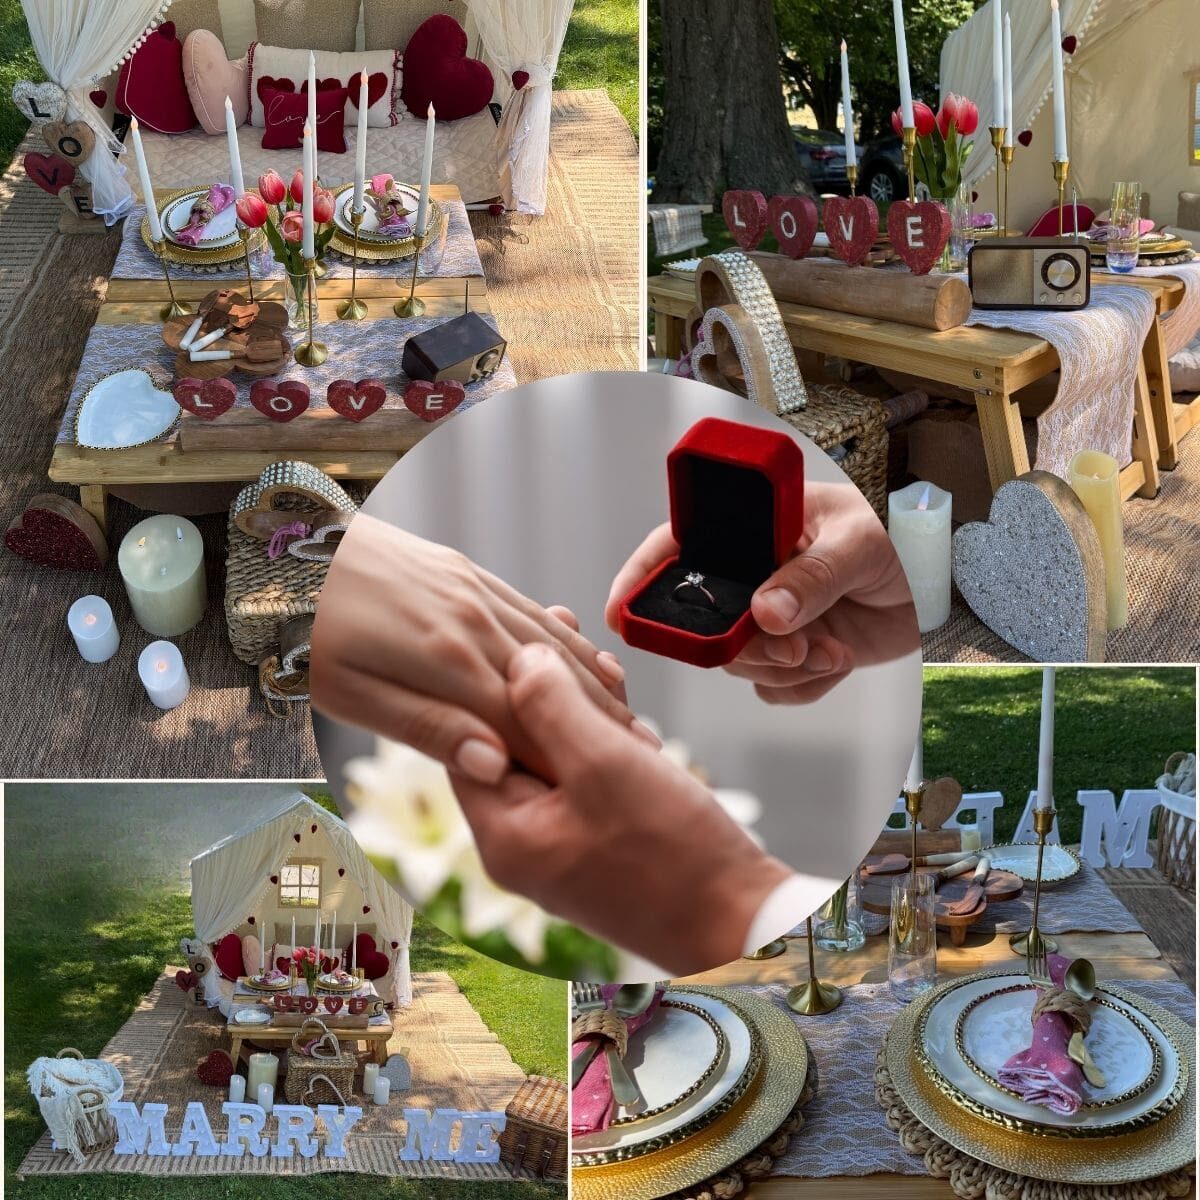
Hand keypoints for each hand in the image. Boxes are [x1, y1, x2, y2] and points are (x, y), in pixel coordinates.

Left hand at [312, 513, 647, 784]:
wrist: (287, 545)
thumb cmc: (307, 628)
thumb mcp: (350, 693)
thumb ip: (427, 727)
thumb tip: (493, 763)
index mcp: (444, 659)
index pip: (521, 724)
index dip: (562, 763)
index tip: (600, 795)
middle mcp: (470, 619)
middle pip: (548, 685)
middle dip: (595, 726)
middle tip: (639, 763)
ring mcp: (472, 589)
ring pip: (551, 644)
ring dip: (593, 684)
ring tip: (628, 719)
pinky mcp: (466, 571)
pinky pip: (531, 610)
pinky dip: (567, 641)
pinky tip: (589, 658)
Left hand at [450, 642, 793, 974]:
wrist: (743, 925)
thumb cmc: (674, 855)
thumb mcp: (605, 764)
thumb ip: (552, 705)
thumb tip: (518, 658)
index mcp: (505, 834)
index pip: (468, 741)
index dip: (488, 680)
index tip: (514, 630)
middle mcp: (525, 843)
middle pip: (513, 743)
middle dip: (543, 687)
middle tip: (566, 630)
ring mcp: (564, 845)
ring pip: (556, 756)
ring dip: (582, 710)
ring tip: (605, 666)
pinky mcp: (602, 842)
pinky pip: (588, 779)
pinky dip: (606, 742)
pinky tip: (627, 712)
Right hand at [605, 480, 918, 702]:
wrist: (938, 588)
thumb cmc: (898, 540)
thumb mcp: (860, 544)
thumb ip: (813, 576)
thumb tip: (766, 613)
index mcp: (754, 530)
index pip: (680, 546)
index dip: (643, 577)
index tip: (623, 612)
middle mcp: (752, 576)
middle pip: (706, 624)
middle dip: (746, 646)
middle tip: (793, 644)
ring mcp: (768, 618)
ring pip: (740, 662)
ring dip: (787, 666)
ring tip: (831, 647)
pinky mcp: (791, 654)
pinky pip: (773, 687)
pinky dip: (805, 685)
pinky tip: (835, 658)